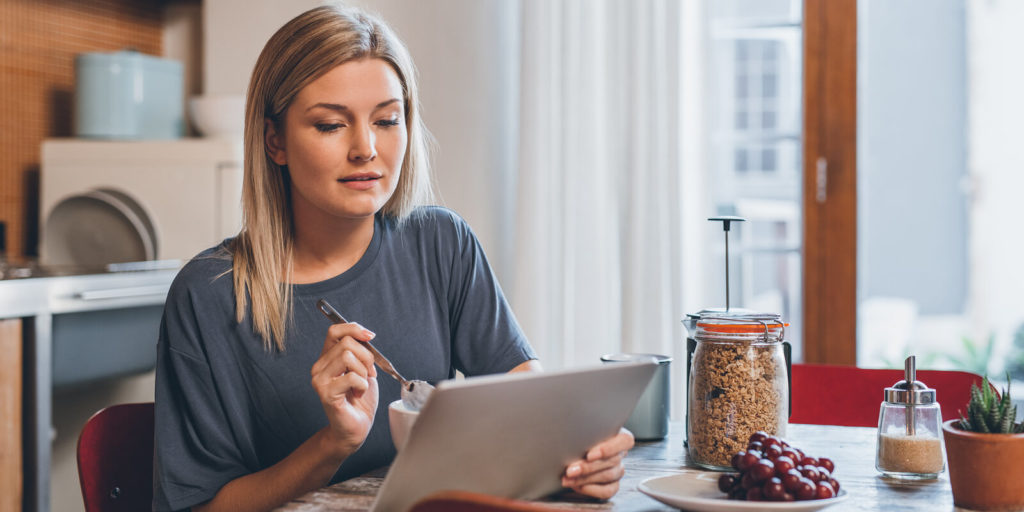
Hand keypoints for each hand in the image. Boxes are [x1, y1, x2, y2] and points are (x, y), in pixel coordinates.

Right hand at [311, 322, 379, 456]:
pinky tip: (357, 394)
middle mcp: (319, 367)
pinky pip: (351, 377)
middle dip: (366, 356)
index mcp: (327, 358)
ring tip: (361, 385)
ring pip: (348, 356)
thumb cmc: (360, 399)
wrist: (356, 427)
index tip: (370, 336)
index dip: (354, 329)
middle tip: (368, 374)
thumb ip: (361, 351)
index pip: (334, 331)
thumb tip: (366, 335)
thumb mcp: (364, 369)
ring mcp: (319, 380)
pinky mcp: (326, 393)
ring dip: (363, 372)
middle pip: (346, 343)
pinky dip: (362, 385)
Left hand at [561, 428, 633, 499]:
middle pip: (612, 461)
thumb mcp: (581, 430)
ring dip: (585, 478)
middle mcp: (619, 454)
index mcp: (618, 436)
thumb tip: (573, 431)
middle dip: (588, 467)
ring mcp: (617, 470)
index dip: (609, 449)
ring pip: (608, 476)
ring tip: (567, 478)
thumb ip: (583, 430)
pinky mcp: (612, 485)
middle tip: (570, 470)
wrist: (569, 451)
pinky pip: (606, 491)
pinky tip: (576, 486)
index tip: (589, 455)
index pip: (625, 441)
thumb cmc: (577, 437)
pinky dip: (590, 489)